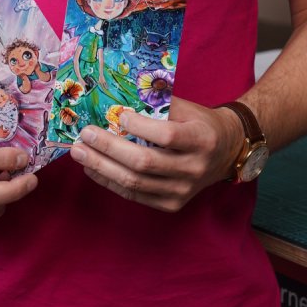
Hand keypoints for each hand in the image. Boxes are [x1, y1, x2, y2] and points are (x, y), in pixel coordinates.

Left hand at [69, 96, 243, 211]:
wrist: (226, 151)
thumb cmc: (200, 124)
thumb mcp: (187, 108)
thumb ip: (157, 105)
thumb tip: (117, 102)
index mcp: (201, 140)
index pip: (166, 137)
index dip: (140, 127)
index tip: (118, 115)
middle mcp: (193, 169)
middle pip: (144, 163)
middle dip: (109, 148)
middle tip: (85, 134)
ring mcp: (182, 191)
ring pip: (135, 182)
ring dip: (102, 167)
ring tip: (80, 153)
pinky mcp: (171, 204)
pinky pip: (135, 195)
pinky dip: (110, 182)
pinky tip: (93, 169)